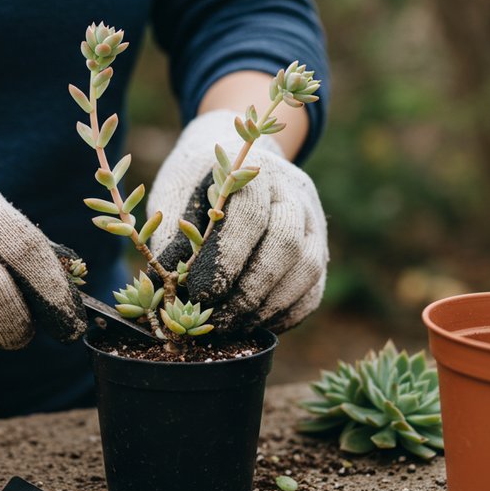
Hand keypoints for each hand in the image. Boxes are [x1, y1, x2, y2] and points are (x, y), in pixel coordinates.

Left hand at [148, 110, 327, 332]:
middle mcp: (294, 194)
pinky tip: (253, 326)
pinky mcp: (319, 252)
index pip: (250, 214)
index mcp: (255, 173)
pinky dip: (285, 315)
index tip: (198, 292)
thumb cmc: (198, 184)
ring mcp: (313, 224)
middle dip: (248, 289)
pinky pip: (312, 290)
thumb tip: (170, 287)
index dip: (225, 258)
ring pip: (306, 269)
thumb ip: (175, 236)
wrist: (236, 165)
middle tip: (215, 318)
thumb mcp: (177, 195)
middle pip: (285, 243)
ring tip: (231, 326)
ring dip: (268, 306)